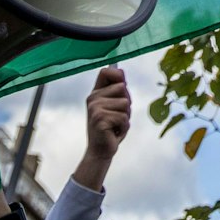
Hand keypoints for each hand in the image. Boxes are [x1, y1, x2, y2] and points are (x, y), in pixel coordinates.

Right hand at [75, 66, 130, 190]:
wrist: (101, 150)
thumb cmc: (111, 127)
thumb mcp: (115, 106)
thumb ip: (117, 90)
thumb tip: (120, 69)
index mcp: (95, 94)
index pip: (105, 72)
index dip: (117, 74)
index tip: (122, 82)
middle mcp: (92, 99)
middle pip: (122, 87)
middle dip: (127, 103)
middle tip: (117, 116)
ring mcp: (95, 109)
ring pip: (125, 104)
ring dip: (126, 117)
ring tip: (115, 125)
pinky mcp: (100, 120)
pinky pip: (124, 117)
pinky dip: (124, 127)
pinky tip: (114, 132)